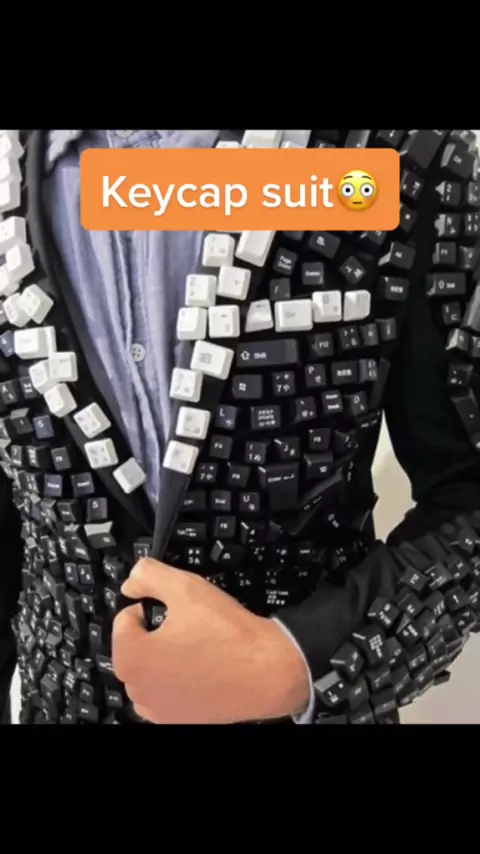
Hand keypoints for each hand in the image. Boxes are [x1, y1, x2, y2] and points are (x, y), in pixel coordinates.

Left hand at [112, 558, 310, 723]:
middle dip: (152, 634)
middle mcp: (139, 690)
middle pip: (133, 648)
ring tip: (193, 647)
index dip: (147, 606)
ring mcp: (159, 711)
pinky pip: (164, 695)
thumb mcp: (186, 588)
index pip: (123, 620)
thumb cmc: (228, 634)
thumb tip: (132, 580)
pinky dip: (174, 681)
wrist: (268, 671)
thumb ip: (150, 576)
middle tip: (185, 625)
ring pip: (148, 673)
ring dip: (161, 658)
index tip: (170, 607)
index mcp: (133, 658)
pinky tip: (199, 668)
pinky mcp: (179, 721)